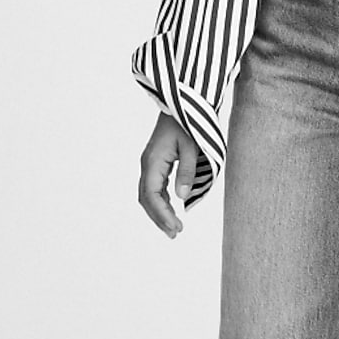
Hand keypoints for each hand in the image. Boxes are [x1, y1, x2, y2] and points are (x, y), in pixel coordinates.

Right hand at [138, 111, 198, 237]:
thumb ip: (187, 172)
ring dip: (159, 212)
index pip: (152, 195)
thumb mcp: (191, 147)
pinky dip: (161, 202)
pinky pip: (154, 188)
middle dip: (159, 218)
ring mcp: (150, 164)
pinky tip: (171, 211)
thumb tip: (181, 197)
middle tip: (175, 234)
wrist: (180, 105)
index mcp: (153, 161)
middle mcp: (147, 164)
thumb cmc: (187, 123)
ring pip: (148, 195)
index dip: (162, 214)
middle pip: (146, 199)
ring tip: (173, 228)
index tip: (176, 227)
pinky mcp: (156, 163)